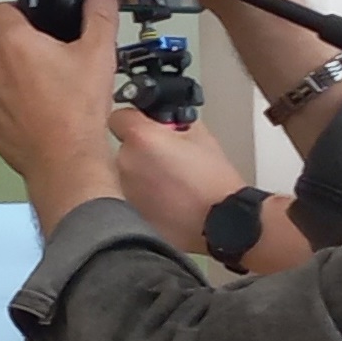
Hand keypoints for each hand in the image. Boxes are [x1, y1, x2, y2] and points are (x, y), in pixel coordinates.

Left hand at [0, 0, 126, 227]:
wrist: (66, 161)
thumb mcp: (98, 53)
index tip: (35, 20)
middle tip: (48, 56)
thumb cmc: (77, 113)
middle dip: (19, 43)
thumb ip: (100, 13)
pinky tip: (34, 108)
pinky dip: (7, 101)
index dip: (17, 10)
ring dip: (11, 73)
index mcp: (12, 43)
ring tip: (45, 86)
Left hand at [111, 112, 251, 256]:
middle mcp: (126, 163)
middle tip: (168, 155)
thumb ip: (175, 121)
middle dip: (143, 148)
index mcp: (141, 138)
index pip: (120, 117)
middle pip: (125, 146)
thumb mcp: (200, 136)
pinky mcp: (129, 210)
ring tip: (173, 180)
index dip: (136, 119)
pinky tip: (169, 197)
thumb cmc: (214, 183)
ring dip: (143, 172)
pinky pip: (133, 193)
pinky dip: (146, 193)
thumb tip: (166, 118)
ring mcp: (125, 189)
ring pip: (128, 171)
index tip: (148, 124)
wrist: (221, 224)